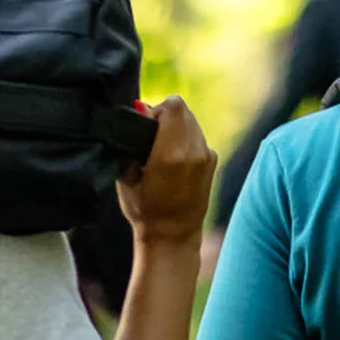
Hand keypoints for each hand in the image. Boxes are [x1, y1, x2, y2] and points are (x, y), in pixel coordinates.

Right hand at [118, 95, 216, 246]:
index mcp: (171, 152)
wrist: (173, 234)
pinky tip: (175, 160)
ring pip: (191, 121)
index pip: (173, 105)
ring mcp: (207, 155)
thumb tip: (139, 113)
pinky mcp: (213, 160)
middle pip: (182, 110)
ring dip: (176, 128)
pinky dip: (186, 140)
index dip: (156, 110)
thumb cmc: (144, 208)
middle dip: (165, 117)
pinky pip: (198, 137)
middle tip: (151, 138)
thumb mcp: (126, 175)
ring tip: (162, 150)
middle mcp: (194, 151)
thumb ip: (132, 142)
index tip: (145, 125)